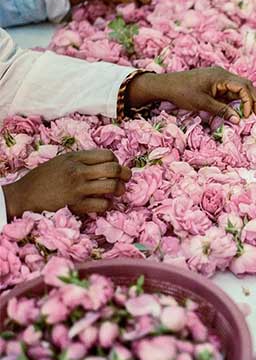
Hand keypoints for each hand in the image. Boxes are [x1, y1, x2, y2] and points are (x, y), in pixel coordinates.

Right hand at [2, 150, 130, 219]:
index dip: (116, 160)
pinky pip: (102, 204)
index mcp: (75, 158)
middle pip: (114, 168)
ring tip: (119, 191)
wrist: (24, 195)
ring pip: (112, 185)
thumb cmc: (43, 177)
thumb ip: (83, 160)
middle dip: (125, 174)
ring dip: (120, 189)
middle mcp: (78, 171)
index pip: (108, 155)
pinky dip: (108, 204)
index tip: (114, 166)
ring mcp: (78, 188)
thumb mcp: (62, 161)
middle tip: (126, 178)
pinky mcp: (76, 204)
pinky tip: (105, 203)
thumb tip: (107, 163)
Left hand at [126, 68, 255, 123]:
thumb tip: (239, 120)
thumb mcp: (203, 104)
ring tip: (252, 114)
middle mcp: (223, 74)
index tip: (247, 116)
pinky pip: (231, 91)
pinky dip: (237, 100)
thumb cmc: (182, 92)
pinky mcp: (215, 84)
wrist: (165, 85)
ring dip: (247, 101)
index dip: (249, 102)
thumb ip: (222, 111)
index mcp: (221, 76)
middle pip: (246, 86)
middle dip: (253, 100)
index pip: (244, 87)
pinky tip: (239, 110)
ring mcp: (219, 78)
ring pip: (240, 88)